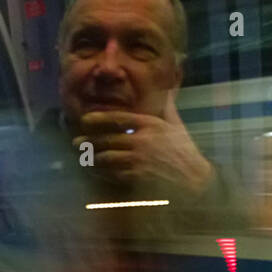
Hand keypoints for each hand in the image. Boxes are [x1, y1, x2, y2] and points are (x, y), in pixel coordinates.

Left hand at [72, 92, 213, 191]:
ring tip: (83, 157)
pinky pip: (113, 174)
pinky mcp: (137, 177)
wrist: (195, 180)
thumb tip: (167, 91)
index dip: (99, 119)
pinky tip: (95, 171)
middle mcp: (142, 140)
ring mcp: (138, 160)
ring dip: (92, 158)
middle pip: (107, 139)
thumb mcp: (177, 126)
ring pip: (106, 157)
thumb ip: (167, 108)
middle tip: (76, 142)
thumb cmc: (185, 152)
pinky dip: (101, 172)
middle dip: (89, 141)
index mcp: (150, 125)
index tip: (85, 120)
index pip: (118, 118)